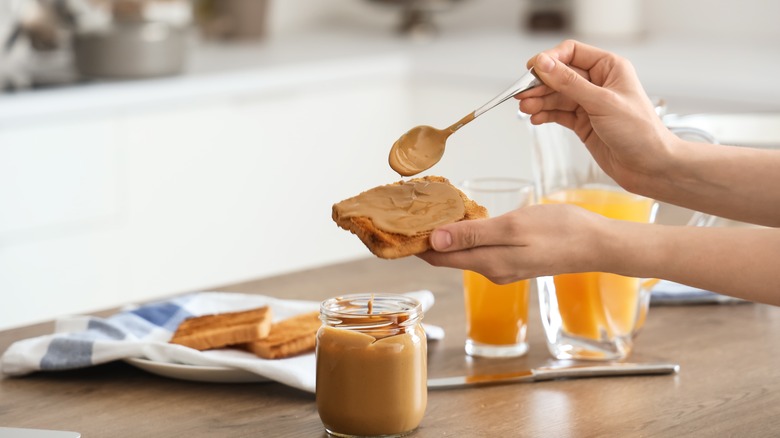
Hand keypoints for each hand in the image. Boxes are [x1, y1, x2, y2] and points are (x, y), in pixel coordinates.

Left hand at [417, 204, 606, 282]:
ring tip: (428, 211)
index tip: (395, 226)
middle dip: (425, 238)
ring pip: (463, 252)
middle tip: (407, 212)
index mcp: (487, 263)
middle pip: (447, 257)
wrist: (598, 244)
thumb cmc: (560, 231)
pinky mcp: (514, 261)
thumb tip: (433, 240)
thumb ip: (472, 234)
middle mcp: (491, 271)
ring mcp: (503, 268)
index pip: (437, 258)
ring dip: (445, 235)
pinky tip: (463, 219)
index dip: (414, 244)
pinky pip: (480, 249)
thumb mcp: (512, 227)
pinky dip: (465, 235)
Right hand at [517, 40, 676, 194]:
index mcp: (609, 68)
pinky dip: (545, 115)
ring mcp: (589, 104)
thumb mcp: (602, 103)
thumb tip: (544, 64)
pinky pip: (558, 114)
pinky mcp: (582, 123)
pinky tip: (535, 118)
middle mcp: (598, 83)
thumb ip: (569, 83)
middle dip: (540, 84)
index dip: (550, 59)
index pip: (572, 52)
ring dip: (539, 101)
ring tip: (525, 108)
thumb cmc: (639, 132)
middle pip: (559, 75)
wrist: (650, 167)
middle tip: (522, 94)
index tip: (531, 70)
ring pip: (555, 96)